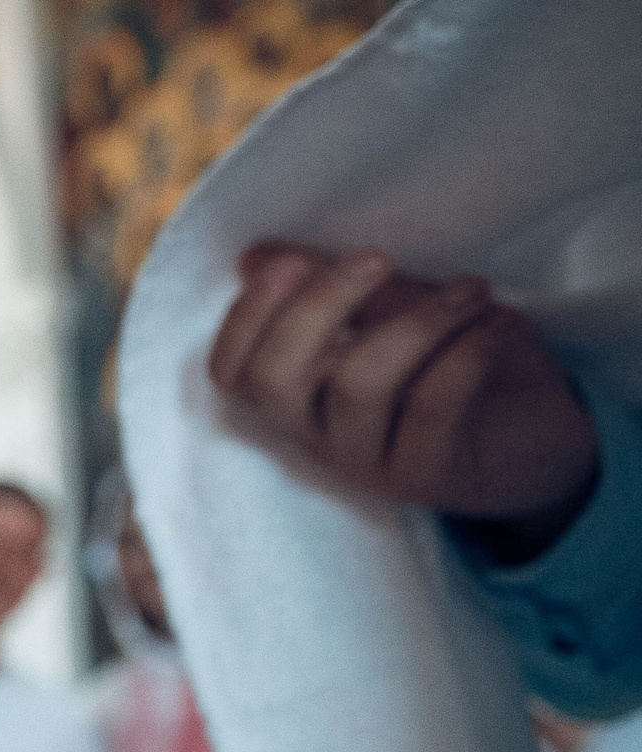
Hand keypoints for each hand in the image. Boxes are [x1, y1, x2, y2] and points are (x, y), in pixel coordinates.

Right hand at [210, 244, 597, 554]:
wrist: (540, 440)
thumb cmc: (456, 366)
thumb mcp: (393, 314)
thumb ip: (334, 289)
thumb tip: (255, 255)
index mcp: (301, 397)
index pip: (232, 374)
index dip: (244, 318)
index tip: (292, 261)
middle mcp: (320, 436)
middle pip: (274, 380)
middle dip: (318, 306)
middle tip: (379, 258)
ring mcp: (369, 462)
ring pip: (359, 385)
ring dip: (418, 321)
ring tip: (473, 288)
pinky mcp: (430, 474)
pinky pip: (433, 405)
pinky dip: (469, 351)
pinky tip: (503, 321)